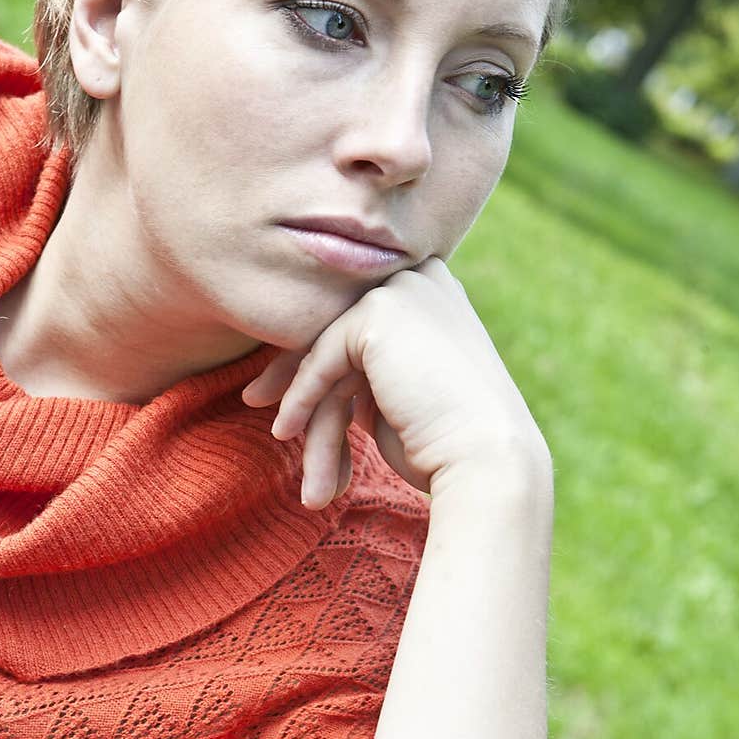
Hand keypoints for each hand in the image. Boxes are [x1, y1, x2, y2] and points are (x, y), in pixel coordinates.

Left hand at [241, 256, 549, 509]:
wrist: (484, 460)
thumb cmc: (446, 442)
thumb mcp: (396, 394)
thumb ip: (362, 370)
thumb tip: (306, 373)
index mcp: (433, 291)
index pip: (356, 317)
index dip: (314, 355)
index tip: (278, 393)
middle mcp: (421, 278)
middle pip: (336, 324)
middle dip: (290, 367)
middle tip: (253, 400)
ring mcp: (402, 290)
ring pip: (328, 348)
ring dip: (306, 405)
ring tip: (285, 444)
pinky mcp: (380, 312)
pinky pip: (322, 358)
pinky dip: (301, 397)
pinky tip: (287, 431)